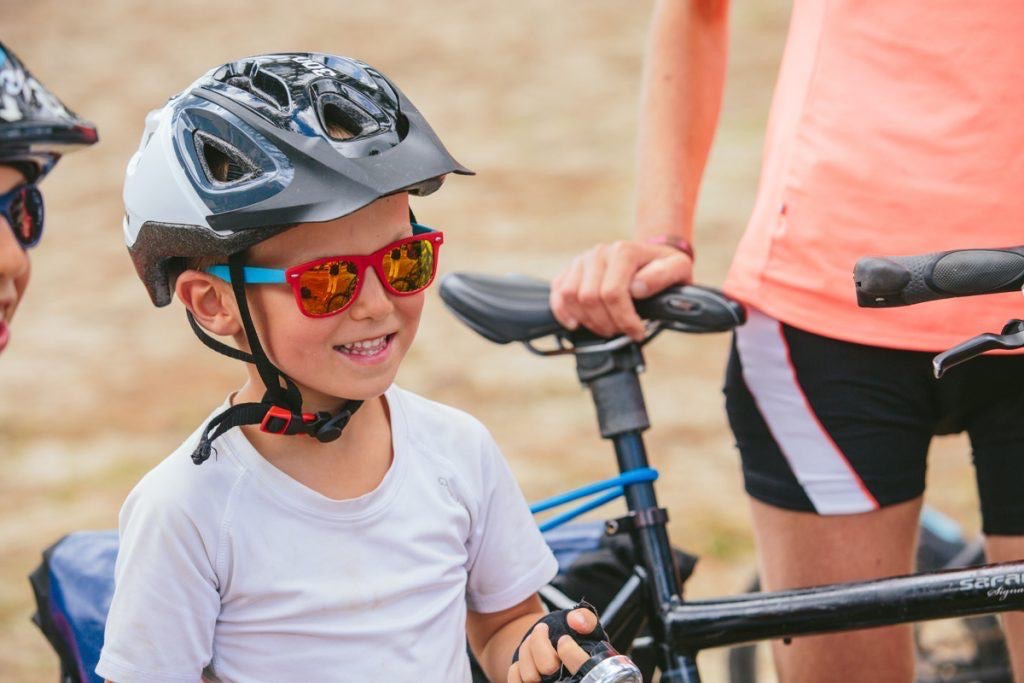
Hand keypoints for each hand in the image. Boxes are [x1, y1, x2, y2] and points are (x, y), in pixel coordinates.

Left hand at [508, 607, 598, 682]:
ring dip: (526, 650)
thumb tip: (575, 621)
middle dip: (539, 641)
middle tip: (541, 628)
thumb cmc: (574, 640)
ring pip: (530, 675)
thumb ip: (586, 619)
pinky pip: (516, 682)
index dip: (568, 648)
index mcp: (586, 672)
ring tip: (531, 639)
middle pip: (548, 667)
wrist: (556, 651)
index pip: (579, 664)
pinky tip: (526, 658)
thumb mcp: (585, 626)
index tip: (563, 638)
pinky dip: (516, 668)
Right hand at [550, 240, 693, 339]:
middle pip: (589, 298)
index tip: (637, 332)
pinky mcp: (570, 270)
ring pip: (570, 297)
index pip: (612, 293)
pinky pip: (557, 294)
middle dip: (606, 323)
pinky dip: (563, 312)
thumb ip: (663, 276)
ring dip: (588, 320)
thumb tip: (637, 289)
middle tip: (622, 331)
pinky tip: (577, 324)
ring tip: (606, 327)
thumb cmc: (664, 267)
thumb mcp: (679, 269)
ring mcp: (582, 261)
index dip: (624, 319)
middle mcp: (599, 253)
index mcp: (623, 251)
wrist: (649, 257)